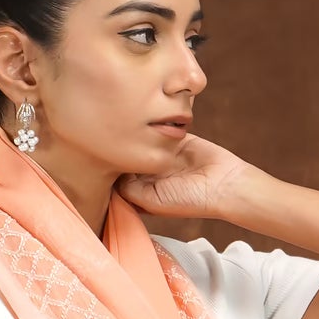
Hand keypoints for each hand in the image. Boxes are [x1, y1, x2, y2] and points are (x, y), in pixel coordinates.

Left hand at [115, 129, 259, 221]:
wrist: (223, 184)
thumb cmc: (188, 199)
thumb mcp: (151, 200)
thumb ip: (128, 188)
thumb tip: (111, 171)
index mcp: (140, 190)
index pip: (115, 176)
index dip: (106, 166)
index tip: (95, 154)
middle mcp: (149, 173)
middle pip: (126, 156)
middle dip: (117, 147)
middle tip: (104, 131)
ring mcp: (161, 155)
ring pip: (140, 141)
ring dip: (133, 133)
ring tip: (121, 121)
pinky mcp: (175, 140)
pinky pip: (159, 129)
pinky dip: (152, 124)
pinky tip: (142, 118)